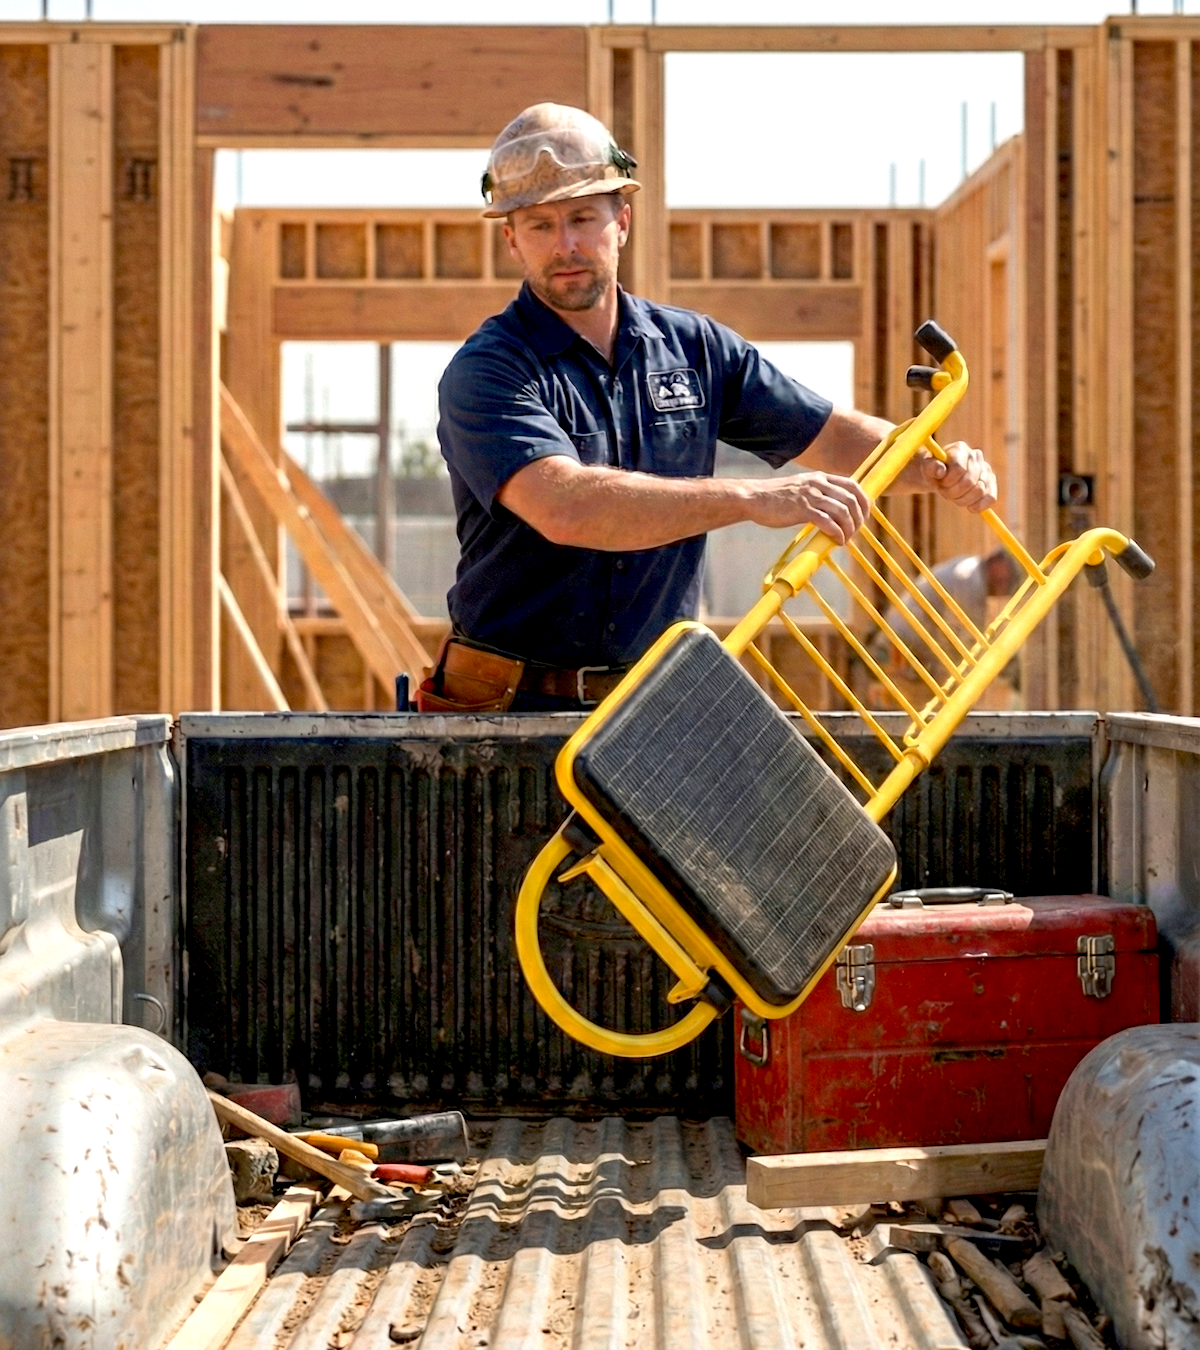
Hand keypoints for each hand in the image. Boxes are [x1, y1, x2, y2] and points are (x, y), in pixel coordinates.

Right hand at [745, 471, 869, 543]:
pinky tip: (837, 541)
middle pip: (851, 499)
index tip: (865, 515)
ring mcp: (810, 496)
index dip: (864, 501)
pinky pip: (827, 522)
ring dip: (849, 528)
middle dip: (859, 518)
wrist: (753, 497)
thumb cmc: (775, 497)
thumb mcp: (801, 488)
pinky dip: (837, 533)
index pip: (853, 485)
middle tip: (856, 531)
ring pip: (842, 511)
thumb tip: (833, 510)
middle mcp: (818, 484)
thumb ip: (817, 493)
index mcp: (820, 477)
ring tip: (847, 538)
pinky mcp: (801, 509)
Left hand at [919, 442, 996, 512]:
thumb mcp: (926, 467)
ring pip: (980, 490)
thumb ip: (930, 466)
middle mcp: (975, 456)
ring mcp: (985, 469)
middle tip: (944, 492)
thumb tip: (940, 471)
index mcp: (960, 449)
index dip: (948, 481)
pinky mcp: (990, 482)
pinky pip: (991, 497)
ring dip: (963, 500)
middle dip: (953, 492)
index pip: (959, 468)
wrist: (939, 477)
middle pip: (969, 482)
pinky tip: (970, 508)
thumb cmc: (932, 470)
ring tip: (953, 497)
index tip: (939, 483)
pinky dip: (980, 505)